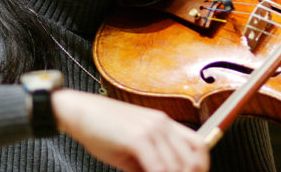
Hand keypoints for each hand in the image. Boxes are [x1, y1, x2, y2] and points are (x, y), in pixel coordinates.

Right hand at [51, 89, 208, 171]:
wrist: (80, 113)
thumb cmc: (102, 130)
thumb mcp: (133, 147)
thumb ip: (150, 163)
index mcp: (164, 124)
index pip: (198, 146)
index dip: (201, 168)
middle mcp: (162, 124)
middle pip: (191, 159)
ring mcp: (151, 130)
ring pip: (177, 166)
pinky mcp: (138, 138)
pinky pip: (158, 167)